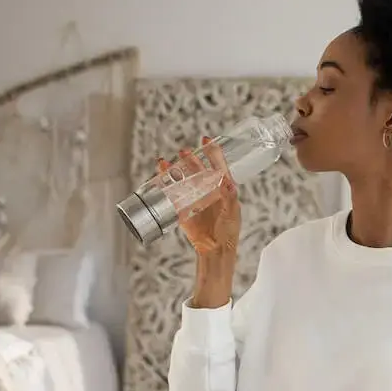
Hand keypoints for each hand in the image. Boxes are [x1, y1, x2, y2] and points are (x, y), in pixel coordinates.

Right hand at [157, 137, 240, 256]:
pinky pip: (172, 196)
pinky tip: (158, 179)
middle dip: (190, 159)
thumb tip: (228, 182)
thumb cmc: (228, 232)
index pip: (218, 166)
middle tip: (183, 151)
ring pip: (183, 180)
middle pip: (198, 170)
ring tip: (165, 163)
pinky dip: (164, 187)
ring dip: (174, 170)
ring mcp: (194, 199)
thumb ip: (230, 198)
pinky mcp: (182, 210)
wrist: (215, 250)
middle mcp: (207, 191)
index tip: (206, 140)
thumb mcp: (232, 213)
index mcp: (222, 189)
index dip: (213, 153)